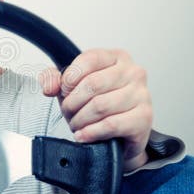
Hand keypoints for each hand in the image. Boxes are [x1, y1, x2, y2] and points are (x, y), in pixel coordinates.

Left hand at [39, 49, 152, 171]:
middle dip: (73, 103)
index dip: (70, 78)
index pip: (89, 59)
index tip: (64, 91)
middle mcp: (133, 72)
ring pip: (100, 105)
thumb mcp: (73, 88)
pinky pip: (111, 124)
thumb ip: (55, 79)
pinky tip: (84, 135)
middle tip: (69, 113)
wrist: (120, 135)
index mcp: (117, 58)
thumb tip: (50, 85)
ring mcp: (141, 95)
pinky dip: (91, 132)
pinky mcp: (144, 118)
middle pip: (93, 84)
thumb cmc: (99, 107)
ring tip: (77, 124)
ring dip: (81, 120)